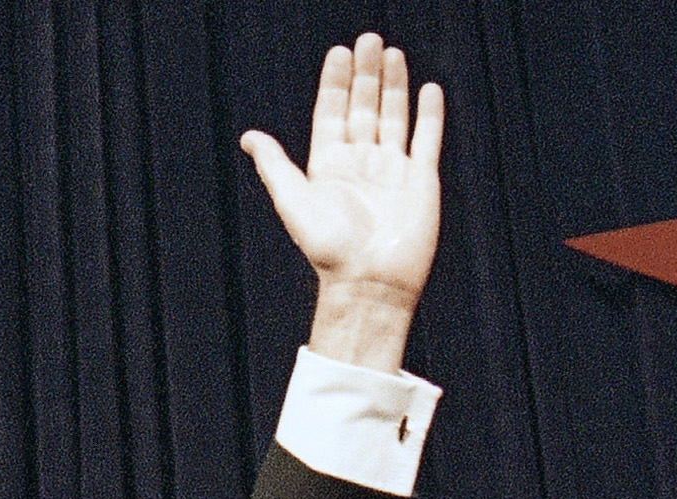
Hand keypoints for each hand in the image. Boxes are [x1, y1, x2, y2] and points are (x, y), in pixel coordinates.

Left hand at [241, 34, 443, 370]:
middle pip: (363, 108)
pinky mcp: (420, 180)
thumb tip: (248, 136)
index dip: (335, 83)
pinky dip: (428, 115)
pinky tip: (428, 90)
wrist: (369, 281)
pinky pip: (426, 140)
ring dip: (393, 85)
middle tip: (369, 39)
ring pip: (393, 116)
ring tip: (393, 53)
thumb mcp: (293, 201)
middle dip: (366, 74)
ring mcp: (391, 170)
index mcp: (328, 166)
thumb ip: (274, 166)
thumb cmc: (327, 247)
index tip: (339, 52)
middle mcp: (360, 163)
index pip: (332, 114)